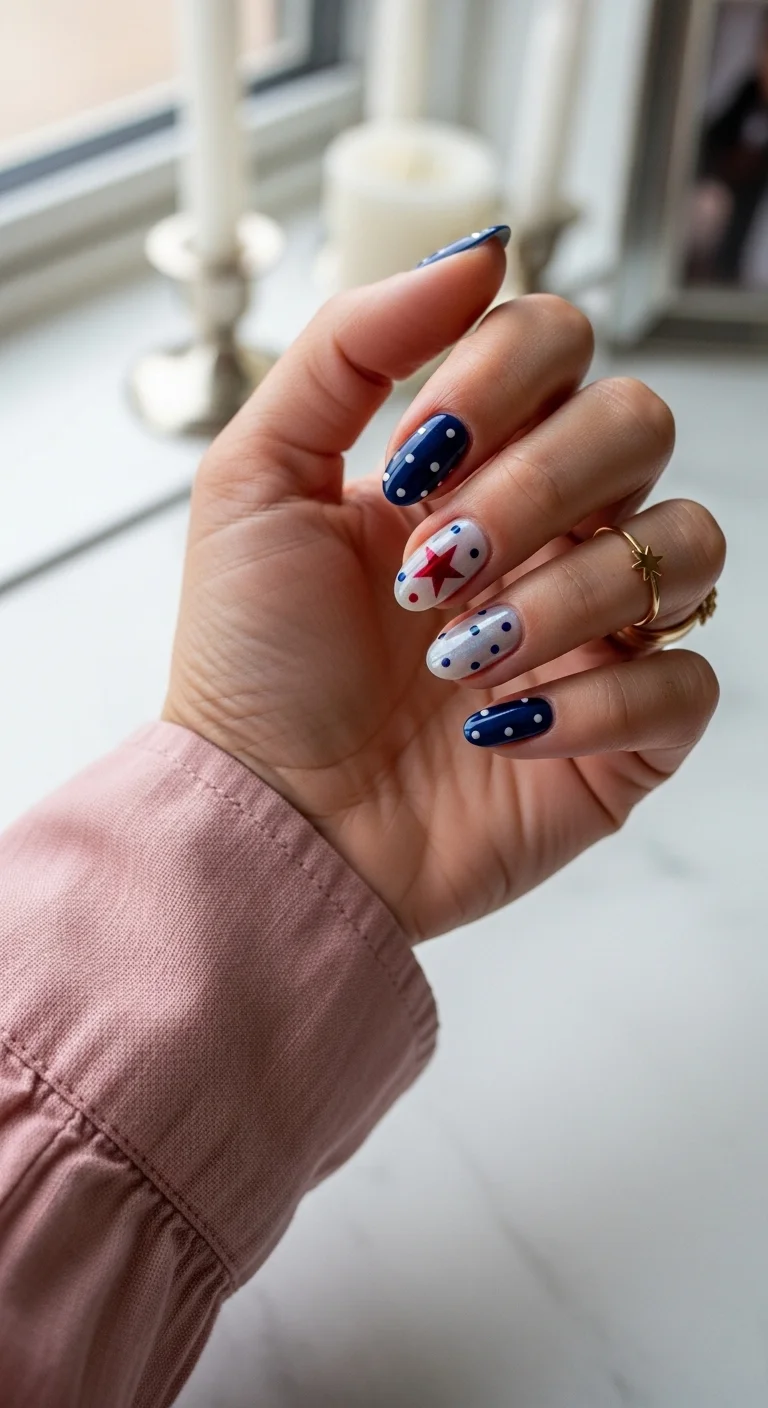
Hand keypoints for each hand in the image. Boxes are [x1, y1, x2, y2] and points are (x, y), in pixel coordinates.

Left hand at [164, 238, 723, 940]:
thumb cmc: (254, 663)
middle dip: (532, 489)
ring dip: (567, 595)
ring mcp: (596, 627)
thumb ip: (351, 348)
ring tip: (459, 660)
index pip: (559, 343)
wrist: (267, 820)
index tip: (412, 459)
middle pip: (637, 426)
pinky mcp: (627, 730)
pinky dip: (598, 701)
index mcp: (473, 461)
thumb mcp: (254, 482)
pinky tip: (503, 731)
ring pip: (687, 545)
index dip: (501, 379)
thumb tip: (478, 252)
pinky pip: (688, 680)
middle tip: (430, 569)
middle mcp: (549, 530)